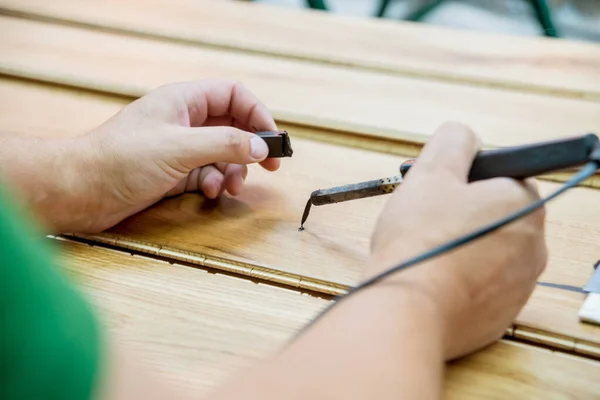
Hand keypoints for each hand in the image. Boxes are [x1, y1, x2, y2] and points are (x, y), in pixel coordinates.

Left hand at [73, 79, 279, 231]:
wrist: (80, 190)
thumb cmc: (120, 160)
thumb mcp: (180, 147)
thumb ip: (225, 144)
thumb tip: (260, 147)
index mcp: (184, 101)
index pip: (234, 95)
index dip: (258, 114)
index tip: (273, 139)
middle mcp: (184, 121)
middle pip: (233, 126)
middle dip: (251, 146)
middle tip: (271, 167)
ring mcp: (179, 147)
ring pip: (223, 154)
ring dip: (234, 170)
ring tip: (231, 187)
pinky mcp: (173, 172)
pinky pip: (207, 173)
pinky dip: (214, 183)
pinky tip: (209, 192)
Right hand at [368, 121, 547, 359]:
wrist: (407, 311)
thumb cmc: (420, 241)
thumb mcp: (431, 172)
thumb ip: (453, 142)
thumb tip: (464, 136)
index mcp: (525, 205)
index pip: (505, 176)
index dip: (468, 178)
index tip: (440, 188)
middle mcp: (535, 247)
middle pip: (495, 216)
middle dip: (463, 213)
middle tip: (426, 218)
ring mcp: (519, 286)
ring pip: (487, 251)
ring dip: (461, 245)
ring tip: (425, 250)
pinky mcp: (500, 315)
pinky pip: (480, 285)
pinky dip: (459, 278)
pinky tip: (431, 277)